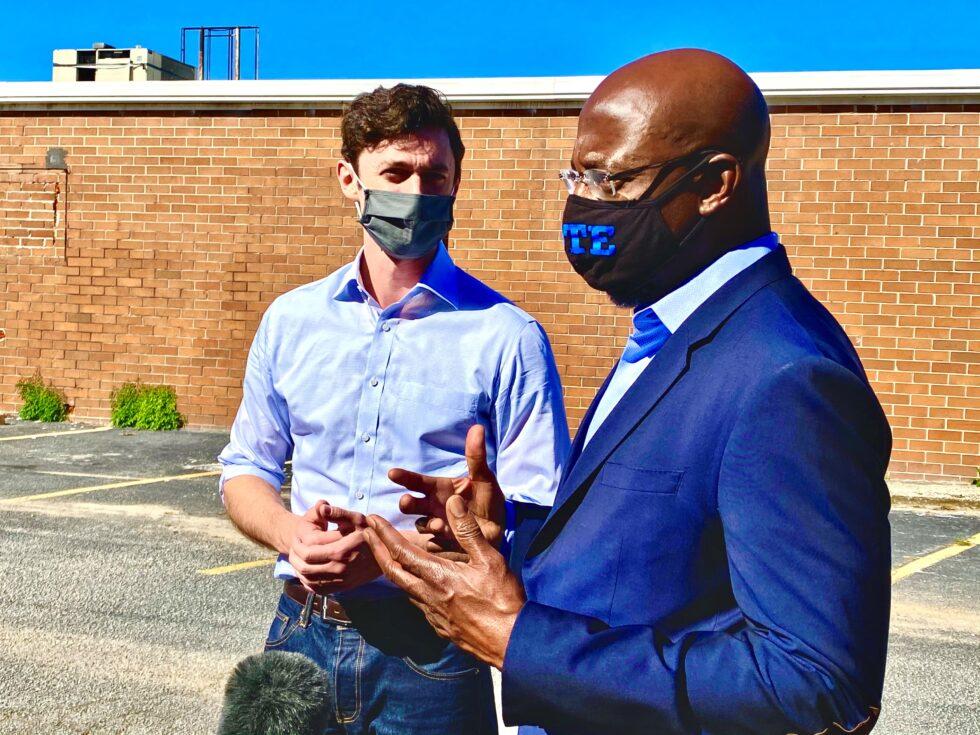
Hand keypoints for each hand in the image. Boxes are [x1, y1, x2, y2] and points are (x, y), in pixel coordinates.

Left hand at [287, 501, 379, 592]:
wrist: (388, 553)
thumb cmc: (372, 533)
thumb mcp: (357, 518)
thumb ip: (337, 513)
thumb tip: (321, 507)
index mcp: (341, 550)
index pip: (309, 552)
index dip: (297, 545)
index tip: (296, 537)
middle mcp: (340, 569)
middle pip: (305, 567)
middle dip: (295, 557)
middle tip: (293, 548)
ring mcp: (341, 580)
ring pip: (309, 580)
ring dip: (298, 570)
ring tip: (297, 558)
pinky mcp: (343, 588)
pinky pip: (318, 589)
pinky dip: (308, 582)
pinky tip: (307, 572)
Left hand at [363, 494, 524, 668]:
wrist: (510, 642)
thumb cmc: (502, 599)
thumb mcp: (490, 559)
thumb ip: (467, 530)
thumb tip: (453, 501)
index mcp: (437, 576)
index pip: (401, 551)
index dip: (384, 533)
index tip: (371, 519)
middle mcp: (428, 595)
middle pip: (392, 571)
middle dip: (376, 549)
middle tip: (365, 533)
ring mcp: (432, 613)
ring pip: (403, 588)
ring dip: (392, 568)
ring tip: (387, 555)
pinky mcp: (440, 626)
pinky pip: (417, 602)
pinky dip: (409, 586)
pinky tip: (417, 583)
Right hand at [390, 424, 505, 556]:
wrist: (498, 530)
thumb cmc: (488, 502)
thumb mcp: (485, 479)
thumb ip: (477, 457)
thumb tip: (477, 427)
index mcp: (440, 489)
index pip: (418, 482)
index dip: (405, 477)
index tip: (392, 473)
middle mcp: (433, 507)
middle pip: (412, 503)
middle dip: (407, 503)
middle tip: (405, 502)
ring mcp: (437, 526)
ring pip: (421, 524)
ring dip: (426, 524)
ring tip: (438, 525)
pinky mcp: (444, 544)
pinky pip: (434, 542)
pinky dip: (438, 540)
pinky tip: (449, 538)